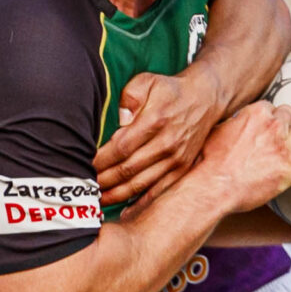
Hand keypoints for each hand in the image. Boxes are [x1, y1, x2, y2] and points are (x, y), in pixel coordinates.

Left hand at [94, 66, 224, 204]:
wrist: (204, 99)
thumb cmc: (169, 90)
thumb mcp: (147, 81)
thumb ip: (130, 97)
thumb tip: (120, 120)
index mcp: (155, 121)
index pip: (121, 147)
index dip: (101, 160)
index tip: (85, 165)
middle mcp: (167, 144)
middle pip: (128, 169)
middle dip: (104, 180)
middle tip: (85, 187)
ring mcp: (176, 159)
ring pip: (141, 184)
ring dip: (117, 195)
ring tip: (98, 200)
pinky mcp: (182, 169)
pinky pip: (159, 191)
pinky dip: (140, 203)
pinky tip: (124, 210)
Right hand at [195, 101, 290, 213]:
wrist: (215, 186)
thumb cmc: (211, 161)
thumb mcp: (218, 130)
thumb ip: (234, 123)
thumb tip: (236, 123)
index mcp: (256, 113)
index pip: (269, 107)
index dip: (266, 119)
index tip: (262, 129)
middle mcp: (274, 125)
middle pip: (288, 114)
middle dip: (283, 124)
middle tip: (277, 137)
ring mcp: (286, 146)